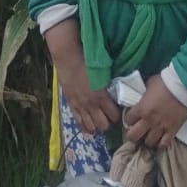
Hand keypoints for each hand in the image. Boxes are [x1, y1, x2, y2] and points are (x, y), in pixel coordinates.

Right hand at [45, 20, 120, 135]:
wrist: (68, 59)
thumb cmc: (87, 62)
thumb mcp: (102, 74)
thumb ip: (108, 87)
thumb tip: (116, 94)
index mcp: (101, 96)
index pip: (114, 115)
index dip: (117, 115)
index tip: (118, 111)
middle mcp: (91, 105)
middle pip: (104, 126)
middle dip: (108, 123)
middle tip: (109, 117)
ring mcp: (80, 107)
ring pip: (92, 128)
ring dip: (97, 126)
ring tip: (99, 120)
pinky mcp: (72, 106)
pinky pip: (79, 123)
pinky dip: (86, 126)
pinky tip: (89, 123)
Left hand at [123, 74, 186, 150]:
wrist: (183, 86)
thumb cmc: (164, 83)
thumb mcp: (149, 84)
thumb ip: (144, 94)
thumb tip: (142, 97)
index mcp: (141, 109)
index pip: (128, 120)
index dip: (129, 120)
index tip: (131, 119)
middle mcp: (148, 121)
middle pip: (133, 136)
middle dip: (132, 135)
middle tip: (136, 132)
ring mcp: (160, 128)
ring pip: (149, 142)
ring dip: (148, 139)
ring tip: (149, 135)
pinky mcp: (172, 131)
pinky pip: (164, 144)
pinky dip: (161, 144)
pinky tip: (160, 140)